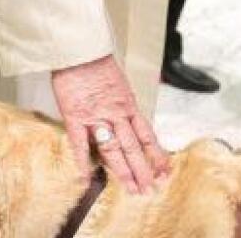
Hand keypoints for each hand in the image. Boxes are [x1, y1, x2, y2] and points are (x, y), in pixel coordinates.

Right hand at [51, 55, 169, 193]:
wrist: (80, 50)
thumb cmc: (97, 65)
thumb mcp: (120, 85)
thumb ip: (123, 106)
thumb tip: (127, 123)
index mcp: (128, 105)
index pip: (147, 136)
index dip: (157, 154)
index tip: (165, 171)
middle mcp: (116, 114)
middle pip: (132, 147)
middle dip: (142, 170)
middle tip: (149, 189)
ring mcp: (96, 117)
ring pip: (113, 149)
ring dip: (123, 171)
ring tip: (131, 189)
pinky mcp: (75, 116)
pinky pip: (79, 144)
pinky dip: (83, 163)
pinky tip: (87, 179)